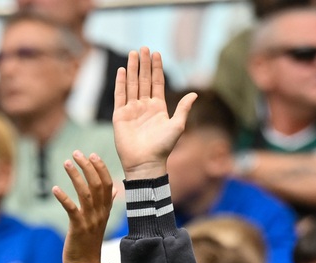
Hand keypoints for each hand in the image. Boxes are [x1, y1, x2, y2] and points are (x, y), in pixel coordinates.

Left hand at [53, 152, 114, 262]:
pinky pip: (72, 209)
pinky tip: (55, 189)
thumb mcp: (101, 221)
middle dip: (87, 167)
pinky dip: (63, 198)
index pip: (107, 184)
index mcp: (105, 210)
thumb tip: (115, 189)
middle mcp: (100, 213)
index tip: (92, 155)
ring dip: (76, 176)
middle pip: (97, 184)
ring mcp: (90, 220)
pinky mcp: (78, 228)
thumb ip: (107, 203)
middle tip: (76, 153)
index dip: (100, 168)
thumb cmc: (90, 242)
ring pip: (85, 193)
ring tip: (66, 162)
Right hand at [112, 47, 195, 181]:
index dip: (157, 68)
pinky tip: (121, 71)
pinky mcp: (120, 116)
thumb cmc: (163, 147)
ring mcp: (132, 110)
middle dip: (143, 64)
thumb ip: (183, 108)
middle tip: (143, 48)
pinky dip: (120, 83)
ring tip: (132, 54)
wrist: (146, 163)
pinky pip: (120, 96)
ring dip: (131, 69)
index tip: (156, 53)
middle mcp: (144, 106)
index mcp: (158, 108)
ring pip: (131, 85)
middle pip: (143, 80)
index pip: (157, 82)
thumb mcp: (178, 126)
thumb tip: (195, 93)